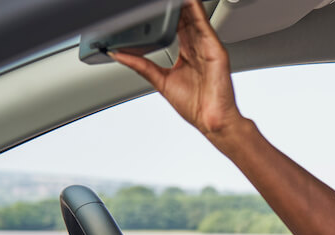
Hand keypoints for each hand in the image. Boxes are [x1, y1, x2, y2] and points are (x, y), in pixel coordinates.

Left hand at [110, 0, 243, 136]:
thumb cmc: (196, 107)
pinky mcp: (216, 51)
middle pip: (185, 17)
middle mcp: (199, 48)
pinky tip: (189, 1)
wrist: (212, 122)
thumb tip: (118, 55)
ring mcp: (208, 48)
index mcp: (188, 54)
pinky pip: (205, 25)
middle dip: (174, 5)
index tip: (151, 5)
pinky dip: (197, 11)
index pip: (176, 26)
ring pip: (195, 17)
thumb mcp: (161, 82)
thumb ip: (141, 65)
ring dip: (185, 4)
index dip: (166, 12)